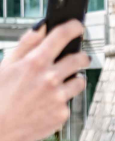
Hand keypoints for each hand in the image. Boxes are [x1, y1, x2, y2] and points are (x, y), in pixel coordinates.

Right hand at [0, 20, 89, 140]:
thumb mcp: (6, 65)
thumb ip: (26, 44)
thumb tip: (42, 27)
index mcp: (35, 63)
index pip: (62, 36)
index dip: (74, 27)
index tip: (78, 26)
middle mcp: (50, 79)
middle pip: (80, 59)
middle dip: (81, 56)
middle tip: (79, 57)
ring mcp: (59, 98)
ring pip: (80, 81)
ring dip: (73, 79)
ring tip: (57, 84)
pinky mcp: (62, 114)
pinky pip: (69, 101)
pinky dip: (61, 100)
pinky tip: (46, 103)